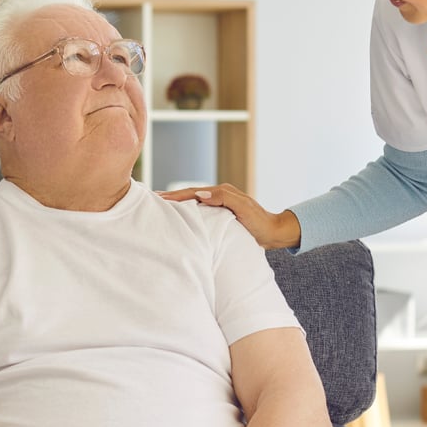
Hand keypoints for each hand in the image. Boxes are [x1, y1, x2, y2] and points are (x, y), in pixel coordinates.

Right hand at [158, 184, 301, 249]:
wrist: (274, 233)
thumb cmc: (260, 222)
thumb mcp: (243, 208)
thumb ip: (223, 198)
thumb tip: (200, 194)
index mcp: (222, 192)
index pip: (194, 192)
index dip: (176, 195)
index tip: (159, 197)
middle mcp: (219, 196)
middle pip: (191, 195)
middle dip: (172, 197)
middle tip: (152, 199)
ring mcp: (220, 206)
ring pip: (194, 203)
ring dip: (178, 205)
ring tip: (161, 207)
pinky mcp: (221, 216)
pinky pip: (200, 213)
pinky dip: (188, 213)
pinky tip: (180, 219)